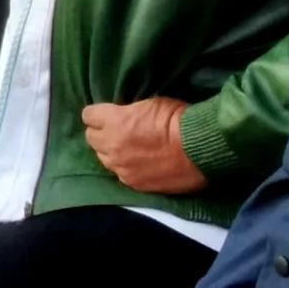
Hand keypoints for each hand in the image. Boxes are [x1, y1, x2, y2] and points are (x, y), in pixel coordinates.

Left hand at [82, 97, 205, 194]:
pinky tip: (139, 165)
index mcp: (115, 121)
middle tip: (117, 132)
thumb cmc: (179, 119)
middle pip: (91, 138)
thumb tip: (123, 117)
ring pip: (103, 158)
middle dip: (102, 133)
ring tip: (128, 150)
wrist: (200, 148)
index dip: (97, 114)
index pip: (88, 115)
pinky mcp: (134, 183)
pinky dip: (126, 168)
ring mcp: (121, 167)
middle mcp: (112, 145)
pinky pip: (120, 174)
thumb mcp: (150, 103)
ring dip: (112, 152)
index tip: (107, 114)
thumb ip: (129, 112)